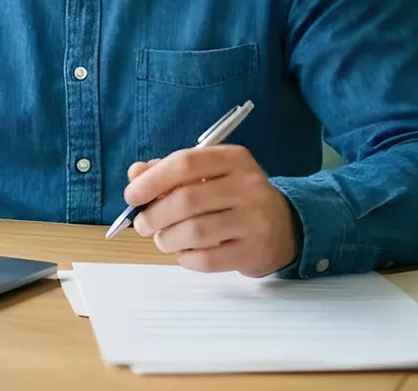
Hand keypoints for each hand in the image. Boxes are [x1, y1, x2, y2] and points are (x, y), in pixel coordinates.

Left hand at [123, 145, 298, 277]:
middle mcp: (248, 186)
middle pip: (186, 200)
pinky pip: (207, 259)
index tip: (132, 196)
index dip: (152, 180)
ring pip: (195, 231)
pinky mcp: (254, 250)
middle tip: (143, 224)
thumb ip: (170, 171)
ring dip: (167, 239)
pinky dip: (186, 258)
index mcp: (234, 159)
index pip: (185, 162)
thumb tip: (135, 174)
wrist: (285, 227)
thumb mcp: (207, 174)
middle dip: (154, 215)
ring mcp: (255, 220)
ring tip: (163, 239)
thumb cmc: (234, 197)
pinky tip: (185, 253)